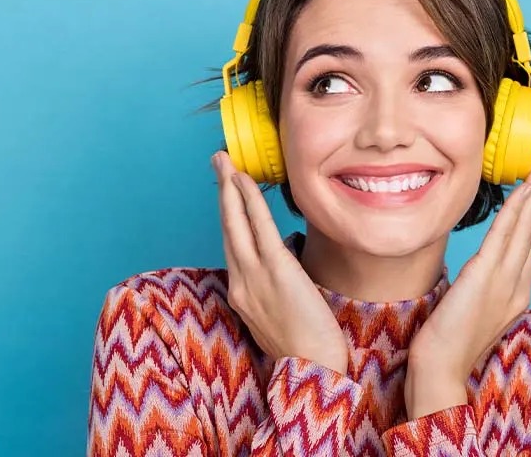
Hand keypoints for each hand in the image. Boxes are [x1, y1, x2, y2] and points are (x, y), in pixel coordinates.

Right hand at [212, 151, 348, 374]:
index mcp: (242, 295)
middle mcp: (240, 283)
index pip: (233, 247)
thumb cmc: (307, 349)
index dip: (229, 218)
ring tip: (224, 162)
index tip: (228, 194)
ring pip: (236, 223)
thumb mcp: (282, 318)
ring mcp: (254, 276)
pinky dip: (249, 201)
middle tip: (218, 163)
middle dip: (221, 193)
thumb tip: (288, 272)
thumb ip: (277, 292)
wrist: (313, 368)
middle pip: (227, 228)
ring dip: (229, 188)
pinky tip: (245, 181)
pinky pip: (259, 228)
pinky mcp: (275, 270)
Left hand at [404, 158, 530, 418]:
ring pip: (525, 229)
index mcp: (514, 295)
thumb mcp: (468, 310)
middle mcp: (517, 287)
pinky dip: (517, 210)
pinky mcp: (486, 278)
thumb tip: (472, 273)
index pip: (528, 246)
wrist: (440, 371)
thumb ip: (477, 288)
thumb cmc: (446, 345)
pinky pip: (505, 236)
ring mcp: (505, 282)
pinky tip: (522, 191)